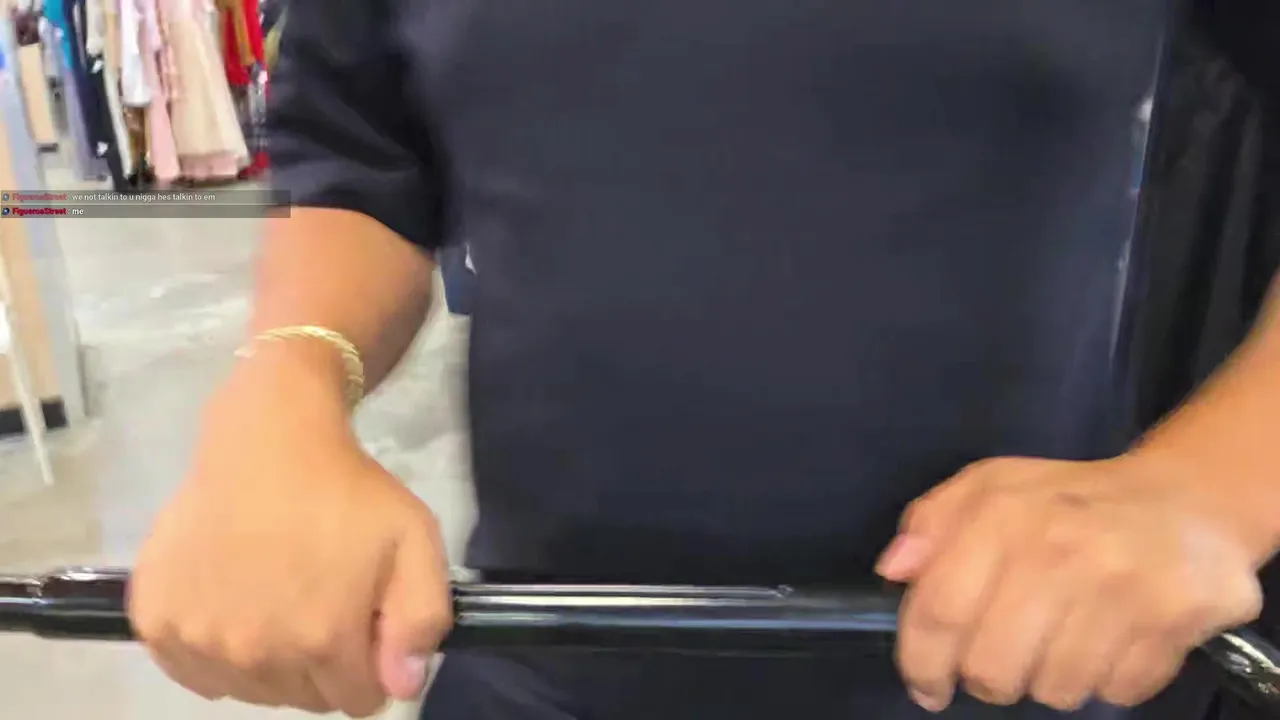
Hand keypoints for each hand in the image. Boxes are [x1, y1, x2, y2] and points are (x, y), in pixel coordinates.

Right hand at [129, 360, 451, 716]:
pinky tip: (236, 600)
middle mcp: (255, 654)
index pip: (358, 701)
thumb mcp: (415, 541)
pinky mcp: (157, 621)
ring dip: (270, 659)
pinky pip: (194, 671)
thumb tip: (402, 685)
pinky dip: (215, 650)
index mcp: (322, 641)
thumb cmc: (346, 489)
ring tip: (280, 595)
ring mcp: (199, 640)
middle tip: (323, 599)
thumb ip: (422, 621)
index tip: (365, 623)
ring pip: (250, 688)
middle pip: (304, 698)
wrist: (264, 441)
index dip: (371, 666)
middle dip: (323, 663)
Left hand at [877, 455, 1263, 712]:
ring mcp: (1121, 584)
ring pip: (1053, 689)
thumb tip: (894, 571)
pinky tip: (1112, 639)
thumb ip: (931, 523)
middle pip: (991, 667)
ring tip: (1063, 638)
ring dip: (1050, 678)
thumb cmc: (1069, 501)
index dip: (920, 661)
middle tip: (1004, 657)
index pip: (940, 609)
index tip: (926, 685)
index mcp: (1004, 512)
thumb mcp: (990, 488)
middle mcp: (1060, 547)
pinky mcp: (1173, 617)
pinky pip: (1115, 691)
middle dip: (988, 677)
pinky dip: (1107, 680)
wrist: (1188, 500)